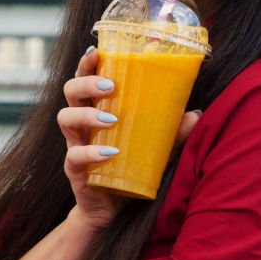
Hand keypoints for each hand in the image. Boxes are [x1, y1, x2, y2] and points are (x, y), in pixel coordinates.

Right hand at [57, 46, 200, 231]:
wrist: (110, 209)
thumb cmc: (129, 167)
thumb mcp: (154, 147)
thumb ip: (172, 132)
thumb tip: (195, 114)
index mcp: (96, 108)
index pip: (86, 77)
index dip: (87, 62)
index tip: (97, 50)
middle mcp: (81, 123)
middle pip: (70, 91)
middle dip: (86, 82)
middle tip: (110, 86)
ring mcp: (75, 144)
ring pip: (65, 118)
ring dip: (87, 114)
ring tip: (112, 119)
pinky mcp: (74, 170)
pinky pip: (74, 156)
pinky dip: (91, 152)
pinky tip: (110, 152)